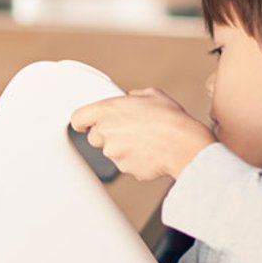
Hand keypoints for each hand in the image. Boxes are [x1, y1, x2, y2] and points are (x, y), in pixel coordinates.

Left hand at [70, 88, 213, 181]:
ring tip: (145, 140)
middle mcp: (106, 131)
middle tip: (128, 131)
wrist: (183, 145)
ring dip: (123, 148)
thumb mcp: (152, 95)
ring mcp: (114, 152)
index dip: (82, 121)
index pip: (78, 117)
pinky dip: (135, 160)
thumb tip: (130, 99)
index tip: (85, 124)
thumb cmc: (170, 119)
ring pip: (111, 152)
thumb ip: (133, 96)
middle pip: (94, 137)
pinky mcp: (124, 168)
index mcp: (108, 110)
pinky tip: (150, 152)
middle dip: (108, 135)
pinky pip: (125, 164)